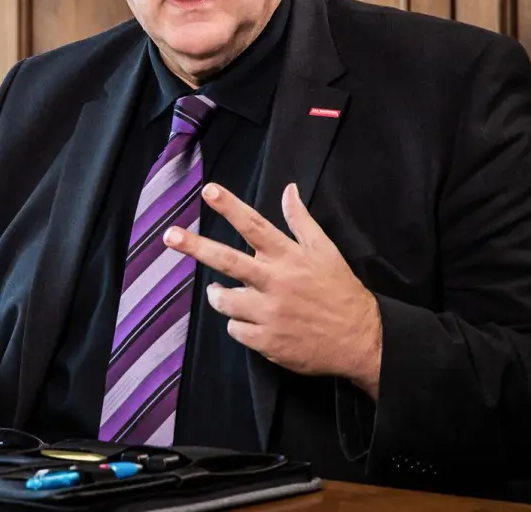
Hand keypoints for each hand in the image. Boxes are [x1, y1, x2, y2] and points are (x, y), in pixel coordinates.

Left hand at [164, 183, 383, 396]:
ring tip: (220, 292)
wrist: (361, 340)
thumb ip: (301, 221)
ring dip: (217, 295)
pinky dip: (238, 323)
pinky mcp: (267, 341)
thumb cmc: (341, 291)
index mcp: (290, 257)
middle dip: (195, 246)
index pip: (254, 226)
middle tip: (169, 235)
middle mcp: (276, 282)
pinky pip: (235, 329)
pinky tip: (250, 321)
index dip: (230, 206)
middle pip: (227, 260)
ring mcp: (269, 313)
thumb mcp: (326, 250)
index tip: (209, 190)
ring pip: (224, 300)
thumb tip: (288, 189)